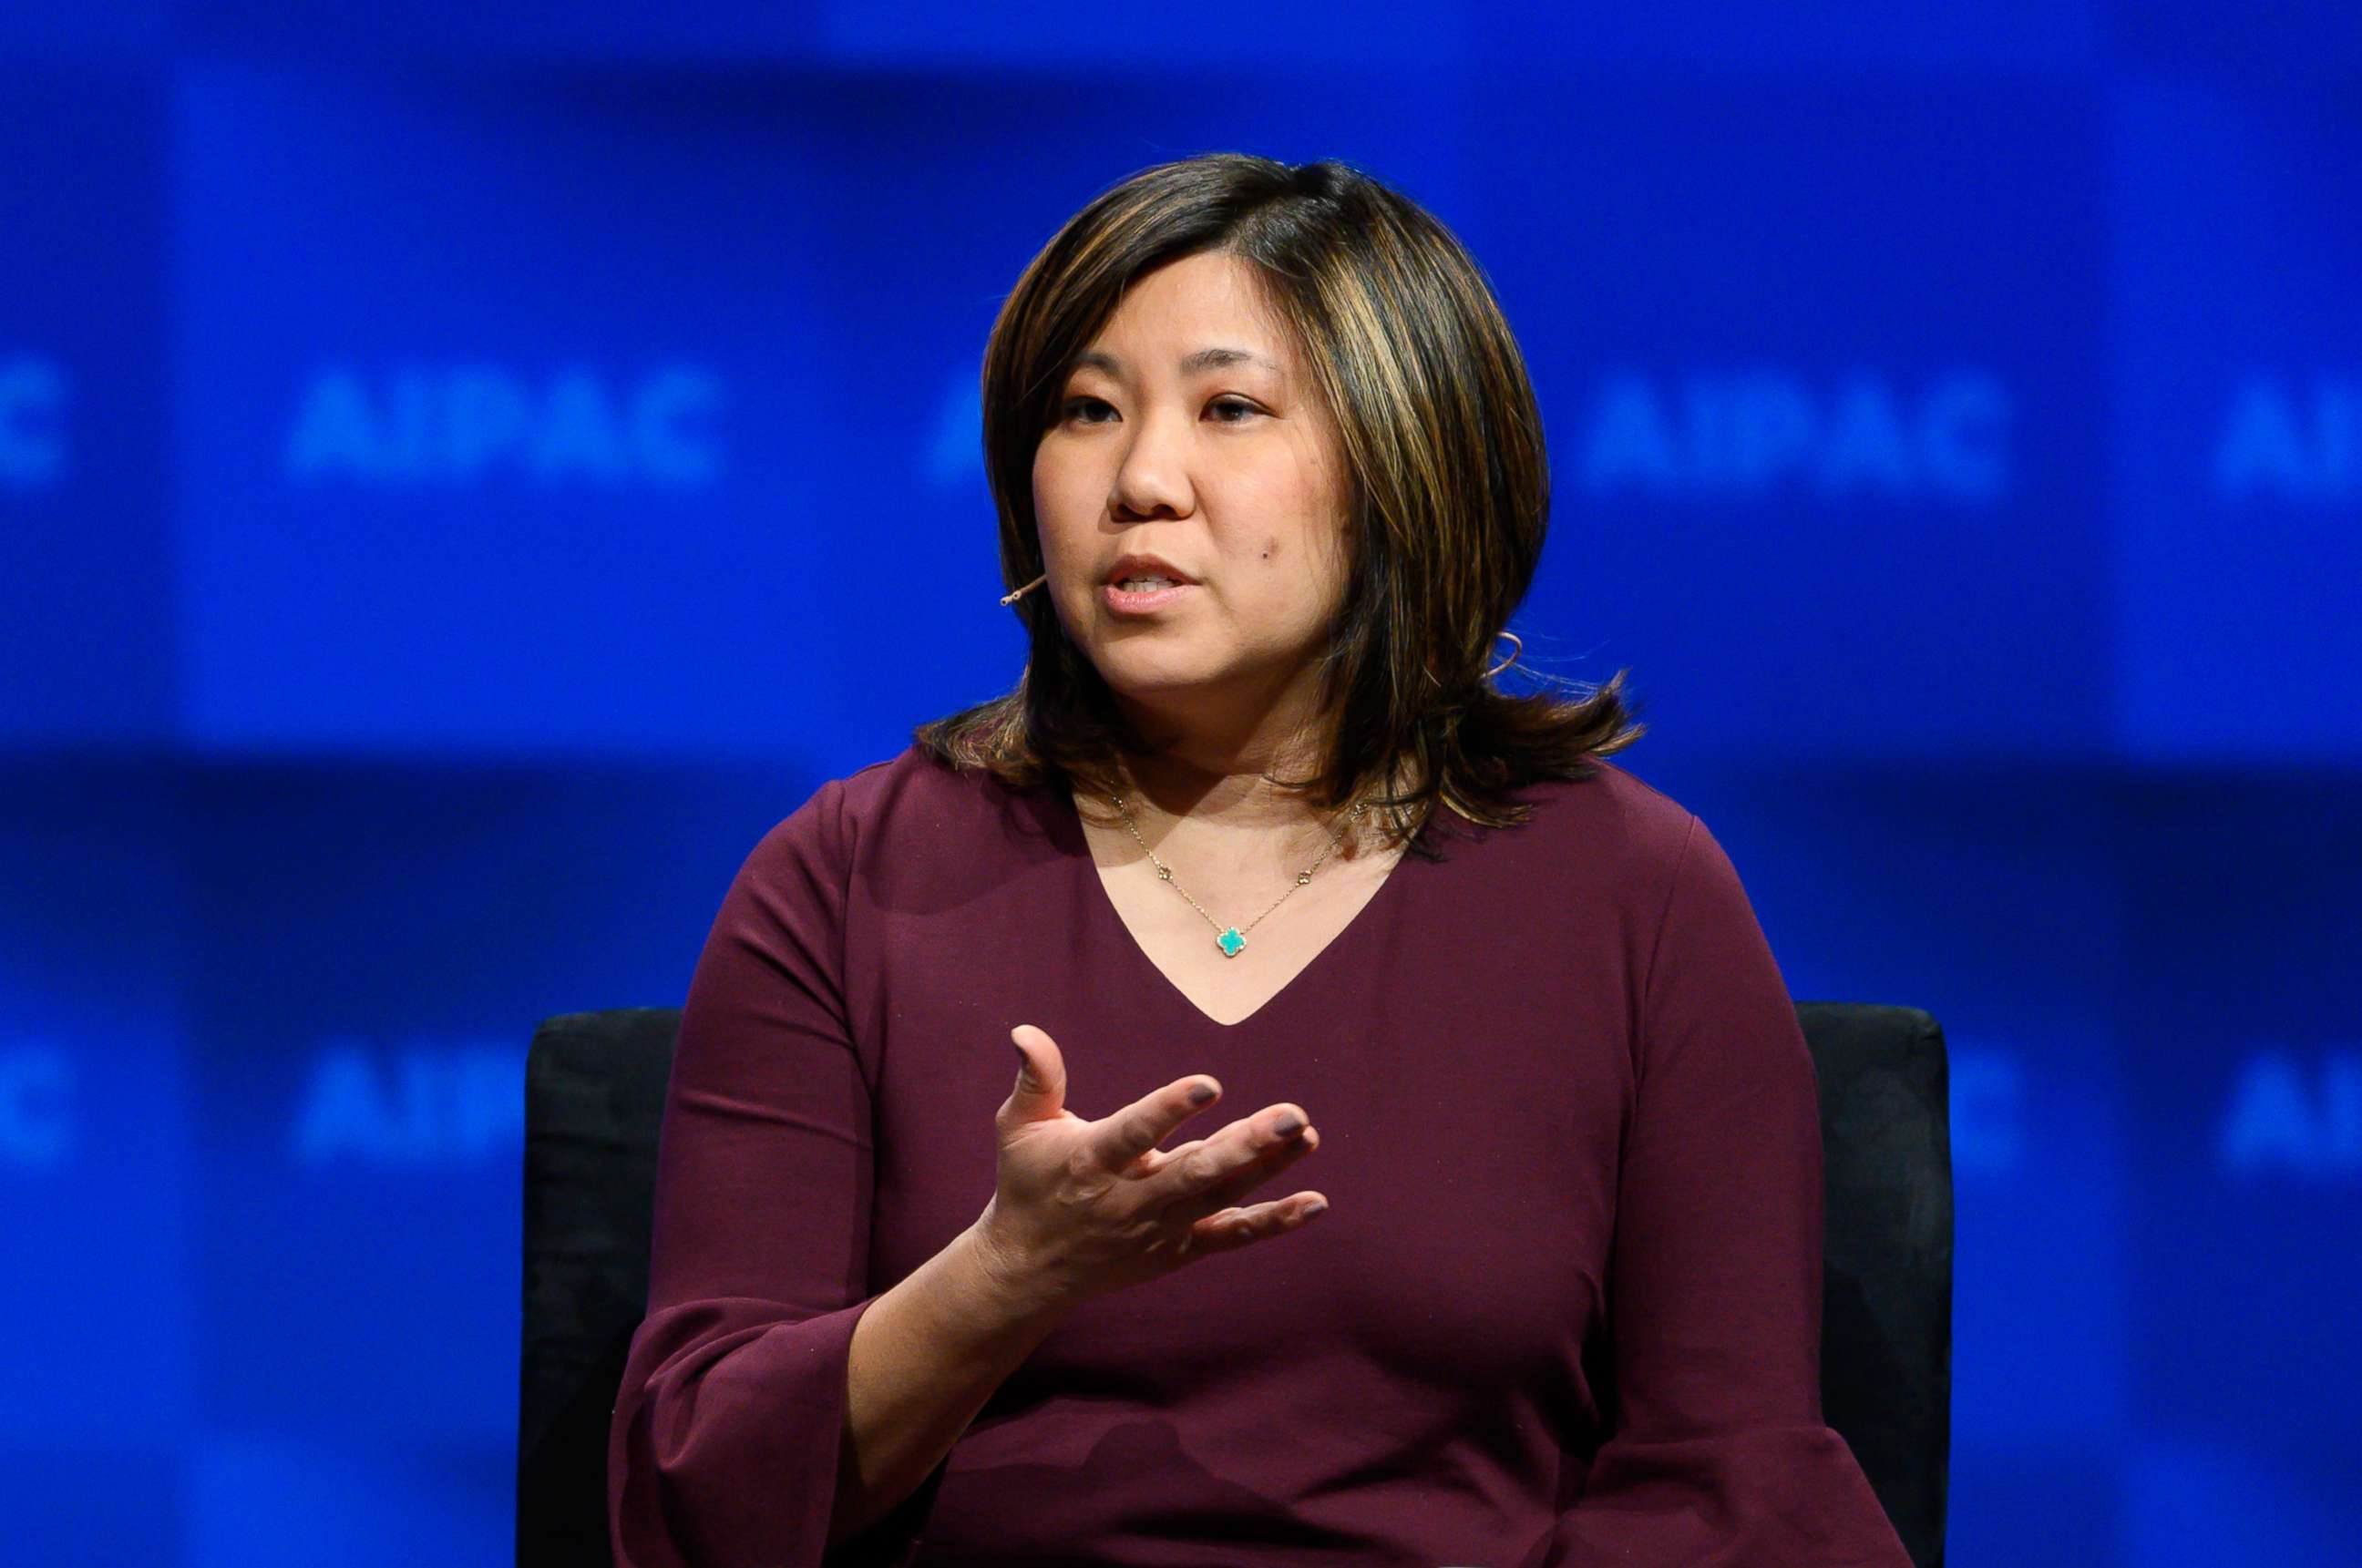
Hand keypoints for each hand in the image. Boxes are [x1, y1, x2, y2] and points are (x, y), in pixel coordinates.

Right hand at [971, 1023, 1327, 1312]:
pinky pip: (1232, 1235)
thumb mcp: (1019, 1127)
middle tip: (1292, 1115)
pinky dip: (1274, 1221)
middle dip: (1246, 1145)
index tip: (1209, 1084)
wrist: (1029, 1270)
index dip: (1170, 1110)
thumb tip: (1025, 1030)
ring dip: (1268, 1169)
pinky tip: (1315, 1201)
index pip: (1134, 1133)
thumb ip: (1036, 1078)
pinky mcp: (1180, 1249)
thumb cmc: (1028, 1183)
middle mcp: (1130, 1199)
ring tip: (1308, 1136)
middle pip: (1195, 1172)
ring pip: (1220, 1197)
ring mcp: (1160, 1228)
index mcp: (1091, 1162)